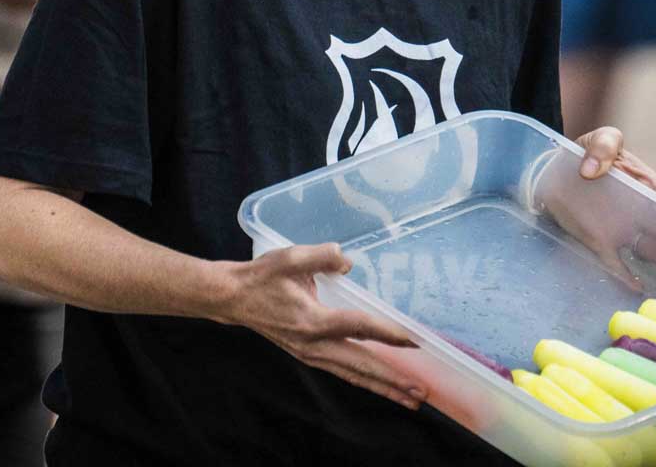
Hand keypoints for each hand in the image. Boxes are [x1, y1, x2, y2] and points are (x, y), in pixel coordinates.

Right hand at [213, 243, 425, 408]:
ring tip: (410, 400)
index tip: (414, 341)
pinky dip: (365, 380)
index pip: (358, 327)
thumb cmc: (263, 277)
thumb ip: (322, 256)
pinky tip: (381, 385)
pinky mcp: (309, 355)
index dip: (387, 333)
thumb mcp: (290, 257)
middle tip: (421, 393)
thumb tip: (347, 262)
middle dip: (393, 380)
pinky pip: (344, 372)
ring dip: (383, 388)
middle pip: (361, 366)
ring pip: (354, 375)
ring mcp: (311, 354)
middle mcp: (314, 344)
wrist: (234, 298)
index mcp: (312, 321)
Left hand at [533, 127, 655, 290]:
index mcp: (644, 183)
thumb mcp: (599, 139)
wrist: (557, 170)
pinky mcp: (600, 241)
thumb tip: (593, 168)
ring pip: (647, 247)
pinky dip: (624, 275)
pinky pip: (614, 261)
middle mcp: (637, 209)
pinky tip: (636, 286)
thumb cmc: (586, 151)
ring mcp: (621, 228)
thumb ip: (604, 146)